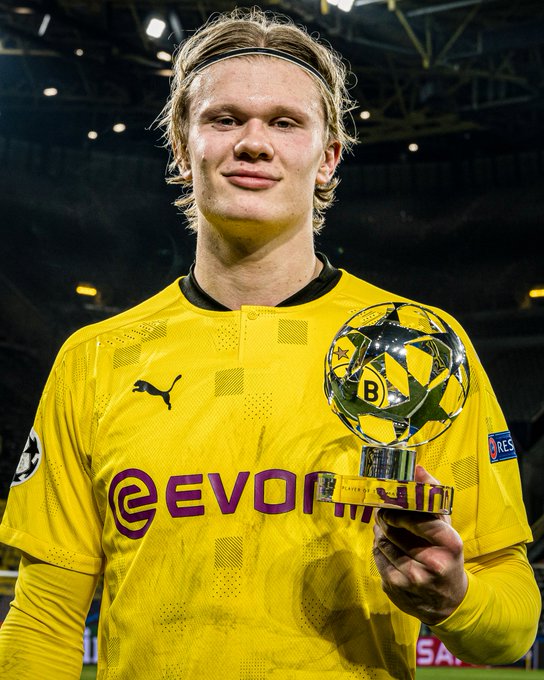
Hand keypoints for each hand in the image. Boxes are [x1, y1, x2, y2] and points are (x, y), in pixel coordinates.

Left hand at [372, 465, 467, 624]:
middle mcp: (433, 564)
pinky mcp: (396, 588)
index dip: (400, 508)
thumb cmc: (446, 554)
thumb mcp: (447, 526)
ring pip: (382, 542)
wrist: (448, 601)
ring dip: (380, 532)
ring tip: (387, 530)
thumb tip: (417, 468)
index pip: (417, 517)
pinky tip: (387, 548)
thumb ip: (432, 495)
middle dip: (386, 518)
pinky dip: (378, 548)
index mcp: (450, 544)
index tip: (392, 503)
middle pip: (394, 529)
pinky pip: (377, 557)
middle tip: (385, 513)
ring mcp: (413, 578)